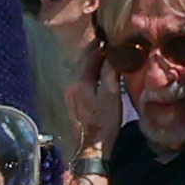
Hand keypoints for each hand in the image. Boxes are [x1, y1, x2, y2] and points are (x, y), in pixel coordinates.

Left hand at [62, 44, 125, 159]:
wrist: (91, 147)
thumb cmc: (104, 122)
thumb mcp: (111, 95)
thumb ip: (110, 71)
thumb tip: (113, 52)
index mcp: (79, 80)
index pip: (90, 54)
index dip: (103, 44)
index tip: (115, 37)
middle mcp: (70, 82)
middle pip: (83, 58)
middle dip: (96, 49)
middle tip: (112, 42)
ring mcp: (69, 91)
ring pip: (80, 67)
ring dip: (93, 59)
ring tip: (108, 54)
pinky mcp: (71, 98)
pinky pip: (80, 76)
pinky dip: (90, 69)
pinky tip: (100, 71)